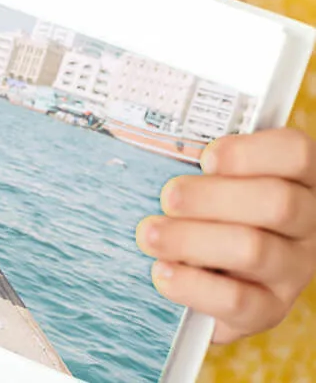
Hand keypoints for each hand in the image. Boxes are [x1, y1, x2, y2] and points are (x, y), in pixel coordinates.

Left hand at [136, 127, 315, 342]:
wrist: (206, 268)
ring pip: (254, 250)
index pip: (297, 153)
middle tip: (167, 197)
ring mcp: (293, 268)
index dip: (252, 153)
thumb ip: (191, 155)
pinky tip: (162, 271)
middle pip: (278, 203)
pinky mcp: (270, 308)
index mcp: (296, 177)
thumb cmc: (202, 201)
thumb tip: (149, 140)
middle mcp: (306, 223)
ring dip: (192, 239)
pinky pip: (239, 301)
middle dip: (212, 197)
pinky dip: (194, 286)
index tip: (205, 157)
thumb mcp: (203, 171)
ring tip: (150, 234)